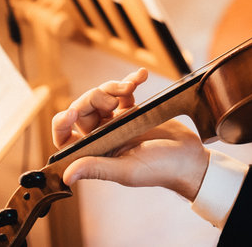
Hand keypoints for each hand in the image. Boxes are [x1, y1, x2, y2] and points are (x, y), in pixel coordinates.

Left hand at [51, 68, 210, 200]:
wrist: (188, 157)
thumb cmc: (160, 169)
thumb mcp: (126, 169)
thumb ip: (97, 168)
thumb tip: (67, 176)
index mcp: (95, 153)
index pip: (65, 138)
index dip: (63, 123)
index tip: (73, 112)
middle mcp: (102, 137)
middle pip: (82, 110)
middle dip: (93, 98)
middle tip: (112, 101)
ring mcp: (117, 123)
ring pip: (101, 97)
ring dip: (112, 87)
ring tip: (130, 87)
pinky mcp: (133, 111)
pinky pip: (123, 92)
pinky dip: (130, 80)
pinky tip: (141, 76)